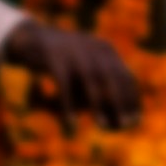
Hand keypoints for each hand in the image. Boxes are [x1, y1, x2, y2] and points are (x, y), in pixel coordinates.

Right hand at [4, 21, 140, 130]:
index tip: (134, 121)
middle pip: (113, 76)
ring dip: (98, 104)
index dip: (131, 99)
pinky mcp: (53, 57)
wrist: (32, 40)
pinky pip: (64, 85)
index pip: (126, 76)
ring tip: (102, 126)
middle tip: (125, 125)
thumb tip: (115, 123)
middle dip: (121, 102)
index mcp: (105, 51)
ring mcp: (73, 50)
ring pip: (91, 79)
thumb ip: (99, 94)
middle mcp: (92, 47)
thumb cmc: (64, 65)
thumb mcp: (83, 75)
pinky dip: (69, 107)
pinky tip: (71, 126)